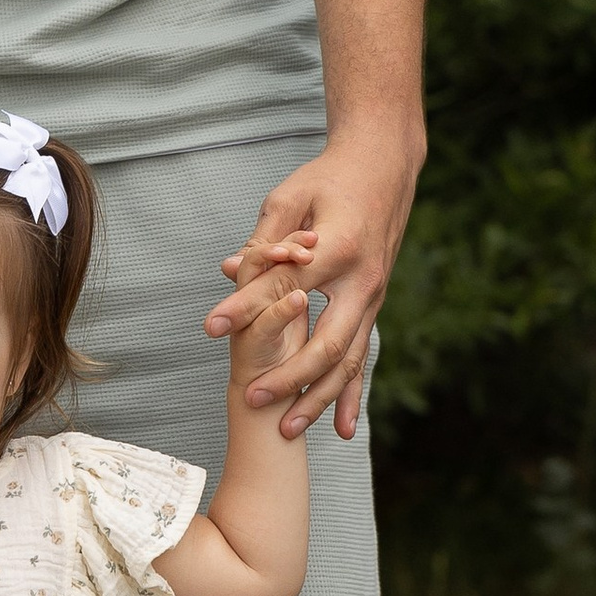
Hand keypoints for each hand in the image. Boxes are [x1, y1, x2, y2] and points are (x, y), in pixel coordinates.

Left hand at [204, 113, 425, 441]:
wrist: (385, 167)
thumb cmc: (330, 177)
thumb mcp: (292, 196)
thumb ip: (265, 239)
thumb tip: (230, 271)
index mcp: (338, 248)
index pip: (285, 287)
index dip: (246, 308)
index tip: (210, 327)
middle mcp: (362, 281)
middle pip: (325, 342)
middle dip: (290, 377)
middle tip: (252, 399)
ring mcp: (373, 297)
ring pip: (348, 360)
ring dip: (319, 397)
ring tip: (289, 427)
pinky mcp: (374, 306)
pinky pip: (363, 356)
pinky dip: (352, 395)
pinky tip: (344, 428)